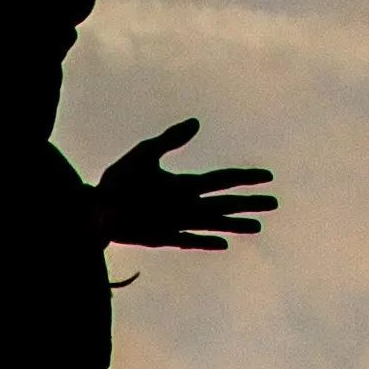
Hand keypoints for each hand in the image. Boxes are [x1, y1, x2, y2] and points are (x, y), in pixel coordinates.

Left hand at [93, 119, 277, 251]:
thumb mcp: (145, 154)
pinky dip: (206, 242)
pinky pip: (190, 240)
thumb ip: (170, 139)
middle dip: (249, 203)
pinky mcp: (163, 237)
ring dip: (235, 224)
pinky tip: (225, 244)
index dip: (244, 178)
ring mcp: (176, 222)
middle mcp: (185, 204)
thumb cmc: (117, 181)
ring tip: (258, 226)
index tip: (267, 176)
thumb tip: (197, 123)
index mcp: (184, 184)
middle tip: (275, 203)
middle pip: (224, 203)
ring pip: (213, 223)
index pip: (221, 180)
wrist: (94, 207)